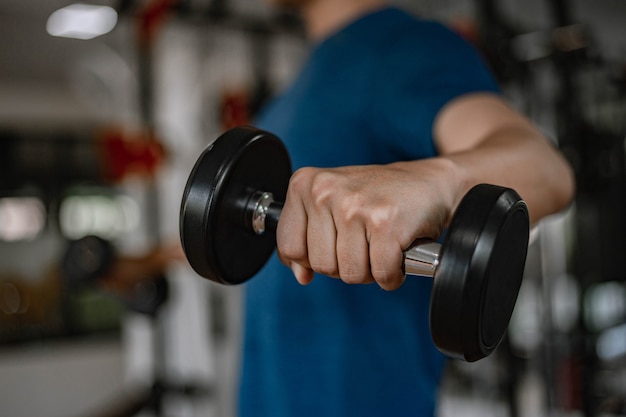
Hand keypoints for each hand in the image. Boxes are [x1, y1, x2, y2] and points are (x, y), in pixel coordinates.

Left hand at [275, 159, 460, 289]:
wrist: (428, 182)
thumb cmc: (377, 197)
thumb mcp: (332, 207)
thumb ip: (307, 239)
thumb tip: (301, 275)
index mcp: (305, 184)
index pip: (290, 246)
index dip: (313, 258)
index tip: (334, 246)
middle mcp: (325, 191)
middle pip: (321, 265)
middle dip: (346, 265)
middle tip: (365, 243)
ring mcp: (355, 207)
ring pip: (350, 274)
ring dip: (371, 271)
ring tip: (380, 245)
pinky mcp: (385, 224)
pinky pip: (381, 275)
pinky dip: (392, 275)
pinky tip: (397, 254)